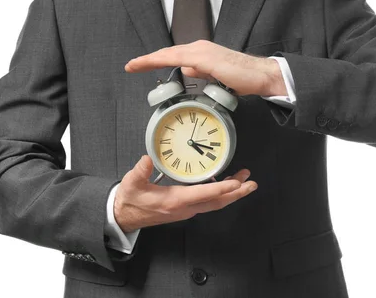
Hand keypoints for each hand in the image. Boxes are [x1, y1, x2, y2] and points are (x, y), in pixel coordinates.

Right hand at [114, 155, 257, 232]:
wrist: (124, 217)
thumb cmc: (130, 200)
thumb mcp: (131, 183)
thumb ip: (140, 171)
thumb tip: (146, 160)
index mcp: (175, 201)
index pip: (204, 194)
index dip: (222, 188)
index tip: (237, 182)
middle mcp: (185, 208)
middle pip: (217, 202)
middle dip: (236, 193)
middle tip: (251, 183)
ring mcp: (186, 210)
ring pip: (214, 203)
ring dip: (231, 193)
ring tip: (244, 181)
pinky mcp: (185, 208)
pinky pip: (208, 202)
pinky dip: (220, 194)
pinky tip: (225, 185)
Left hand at [124, 40, 287, 96]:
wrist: (260, 75)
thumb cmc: (242, 77)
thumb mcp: (216, 76)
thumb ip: (201, 72)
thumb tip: (188, 70)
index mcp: (201, 52)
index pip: (173, 56)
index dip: (156, 60)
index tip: (139, 66)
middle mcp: (199, 48)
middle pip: (168, 52)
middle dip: (147, 59)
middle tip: (130, 65)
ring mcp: (201, 51)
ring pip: (170, 53)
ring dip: (151, 59)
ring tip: (135, 65)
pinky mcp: (205, 57)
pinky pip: (178, 58)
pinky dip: (162, 59)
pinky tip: (152, 63)